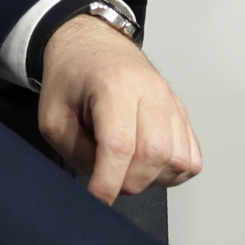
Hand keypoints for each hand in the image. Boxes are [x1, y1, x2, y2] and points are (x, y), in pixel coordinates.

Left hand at [37, 15, 202, 204]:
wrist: (93, 44)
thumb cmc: (70, 77)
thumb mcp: (53, 115)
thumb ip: (78, 151)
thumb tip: (106, 183)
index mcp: (114, 85)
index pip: (120, 145)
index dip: (109, 181)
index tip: (98, 199)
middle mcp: (152, 92)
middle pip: (154, 155)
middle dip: (129, 182)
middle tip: (107, 180)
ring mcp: (172, 102)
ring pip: (178, 161)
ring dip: (151, 179)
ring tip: (125, 167)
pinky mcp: (183, 114)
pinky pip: (190, 159)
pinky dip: (170, 172)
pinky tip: (146, 164)